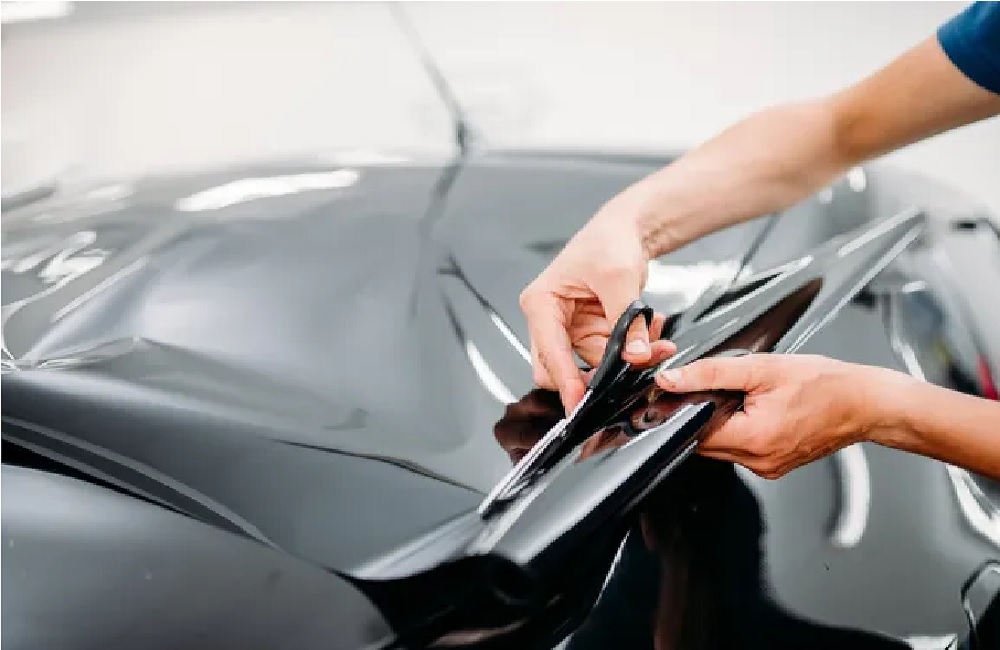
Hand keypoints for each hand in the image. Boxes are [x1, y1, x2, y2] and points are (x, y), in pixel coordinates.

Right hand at [520, 198, 675, 412]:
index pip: (548, 351)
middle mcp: (549, 320)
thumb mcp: (619, 278)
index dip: (565, 380)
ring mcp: (570, 330)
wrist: (626, 231)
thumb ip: (627, 321)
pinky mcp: (590, 333)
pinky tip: (649, 330)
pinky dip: (631, 349)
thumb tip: (635, 356)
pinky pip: (608, 356)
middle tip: (628, 374)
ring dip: (625, 359)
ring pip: (592, 366)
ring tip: (655, 339)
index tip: (579, 402)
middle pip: (560, 368)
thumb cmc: (608, 241)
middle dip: (597, 375)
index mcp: (541, 302)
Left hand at [655, 354, 893, 478]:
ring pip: (721, 449)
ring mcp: (768, 468)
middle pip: (704, 443)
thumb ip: (711, 373)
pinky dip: (739, 432)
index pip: (693, 433)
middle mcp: (759, 462)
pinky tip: (756, 412)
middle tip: (722, 391)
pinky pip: (741, 452)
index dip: (684, 412)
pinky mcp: (774, 467)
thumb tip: (673, 379)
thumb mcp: (761, 368)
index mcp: (754, 439)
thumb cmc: (824, 384)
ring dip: (722, 425)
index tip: (686, 394)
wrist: (864, 402)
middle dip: (704, 416)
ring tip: (745, 400)